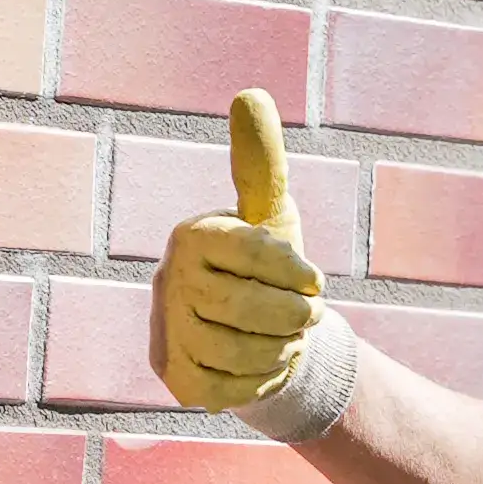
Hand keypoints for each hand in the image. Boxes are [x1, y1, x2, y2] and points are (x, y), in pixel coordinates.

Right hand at [149, 90, 328, 412]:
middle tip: (309, 318)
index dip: (294, 271)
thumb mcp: (269, 212)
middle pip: (249, 308)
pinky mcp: (174, 378)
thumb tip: (249, 93)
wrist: (248, 333)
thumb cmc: (264, 266)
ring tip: (284, 339)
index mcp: (195, 235)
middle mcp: (168, 279)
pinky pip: (231, 390)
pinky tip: (262, 365)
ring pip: (241, 352)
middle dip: (294, 318)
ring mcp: (166, 331)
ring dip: (281, 351)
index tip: (316, 282)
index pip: (253, 251)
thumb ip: (261, 162)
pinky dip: (261, 382)